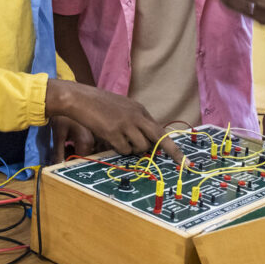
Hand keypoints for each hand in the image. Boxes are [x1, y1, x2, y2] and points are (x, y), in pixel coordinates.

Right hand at [46, 81, 183, 162]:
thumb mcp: (122, 108)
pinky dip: (119, 149)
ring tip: (120, 140)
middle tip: (181, 165)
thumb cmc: (98, 104)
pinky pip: (124, 149)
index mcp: (140, 110)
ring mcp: (126, 124)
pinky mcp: (114, 132)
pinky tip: (109, 138)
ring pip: (141, 147)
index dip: (172, 147)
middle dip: (172, 153)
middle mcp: (137, 116)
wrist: (80, 98)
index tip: (185, 161)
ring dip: (133, 150)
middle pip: (159, 138)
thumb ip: (135, 122)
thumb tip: (145, 142)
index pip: (160, 130)